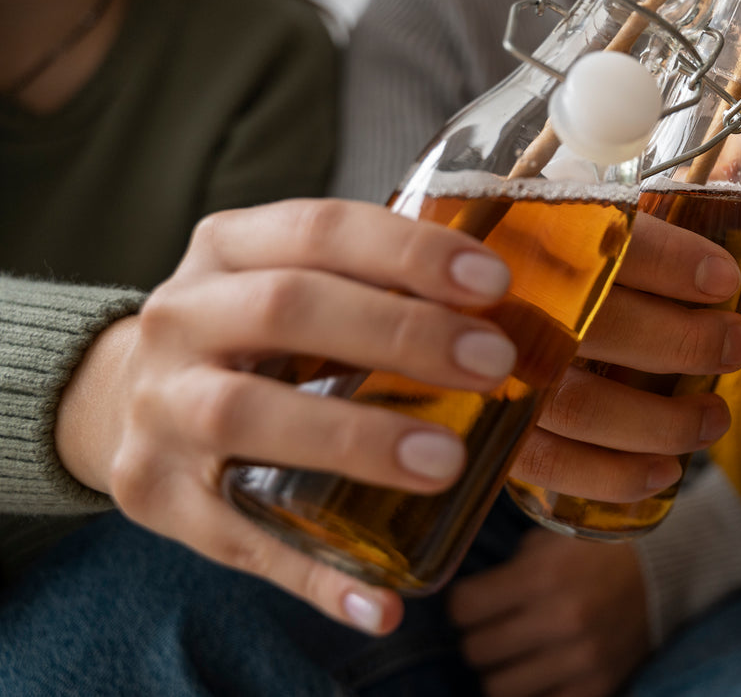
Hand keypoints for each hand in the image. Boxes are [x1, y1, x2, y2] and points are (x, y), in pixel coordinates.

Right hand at [56, 198, 525, 634]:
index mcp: (228, 248)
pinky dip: (313, 576)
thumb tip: (524, 318)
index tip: (493, 284)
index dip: (409, 251)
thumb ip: (380, 285)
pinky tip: (381, 602)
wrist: (125, 397)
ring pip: (247, 414)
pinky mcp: (153, 495)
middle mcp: (180, 317)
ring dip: (356, 439)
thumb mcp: (296, 280)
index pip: (320, 228)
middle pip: (287, 309)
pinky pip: (237, 542)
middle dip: (399, 334)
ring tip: (447, 464)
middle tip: (493, 365)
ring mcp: (159, 407)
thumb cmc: (256, 334)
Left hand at [449, 529, 650, 696]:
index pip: (464, 608)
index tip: (474, 602)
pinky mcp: (597, 687)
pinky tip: (543, 669)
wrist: (666, 571)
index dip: (463, 604)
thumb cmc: (599, 549)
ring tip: (518, 651)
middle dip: (480, 636)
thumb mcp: (553, 540)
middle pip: (476, 650)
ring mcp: (581, 659)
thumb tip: (468, 595)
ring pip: (498, 687)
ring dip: (502, 669)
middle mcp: (562, 619)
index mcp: (545, 575)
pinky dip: (534, 690)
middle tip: (496, 626)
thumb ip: (510, 566)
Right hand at [509, 212, 740, 499]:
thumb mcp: (538, 207)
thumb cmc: (500, 250)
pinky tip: (665, 472)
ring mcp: (484, 373)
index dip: (670, 260)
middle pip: (598, 324)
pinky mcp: (481, 433)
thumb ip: (598, 216)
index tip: (723, 278)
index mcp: (511, 228)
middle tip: (736, 343)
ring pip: (583, 406)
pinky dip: (613, 475)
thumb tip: (697, 245)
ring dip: (664, 419)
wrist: (404, 298)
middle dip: (683, 341)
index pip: (601, 238)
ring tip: (715, 416)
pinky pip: (550, 465)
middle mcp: (494, 299)